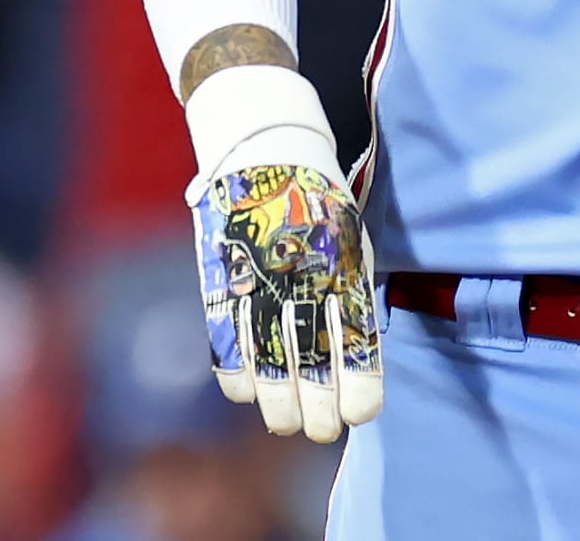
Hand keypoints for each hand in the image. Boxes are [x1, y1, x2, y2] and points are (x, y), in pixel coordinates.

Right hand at [190, 152, 381, 442]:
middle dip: (318, 410)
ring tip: (286, 425)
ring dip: (277, 404)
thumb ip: (354, 295)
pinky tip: (249, 393)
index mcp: (342, 266)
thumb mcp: (352, 241)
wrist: (265, 147)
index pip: (355, 341)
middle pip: (310, 362)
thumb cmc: (319, 203)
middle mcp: (300, 277)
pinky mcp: (219, 278)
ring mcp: (256, 278)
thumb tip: (357, 361)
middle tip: (321, 431)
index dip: (358, 388)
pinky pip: (224, 340)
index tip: (360, 415)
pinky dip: (236, 375)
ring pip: (266, 361)